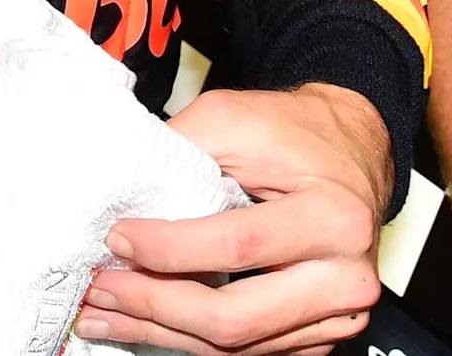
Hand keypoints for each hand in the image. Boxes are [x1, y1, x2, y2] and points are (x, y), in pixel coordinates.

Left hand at [76, 87, 391, 355]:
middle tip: (100, 286)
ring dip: (159, 331)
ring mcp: (336, 316)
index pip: (235, 247)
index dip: (167, 250)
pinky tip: (145, 324)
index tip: (117, 238)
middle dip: (154, 306)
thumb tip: (119, 194)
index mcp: (333, 219)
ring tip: (104, 312)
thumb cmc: (296, 134)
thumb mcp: (235, 119)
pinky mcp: (319, 335)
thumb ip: (180, 153)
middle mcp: (344, 278)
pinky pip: (246, 350)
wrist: (351, 152)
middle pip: (233, 319)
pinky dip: (188, 340)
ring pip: (233, 346)